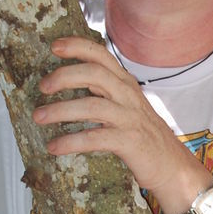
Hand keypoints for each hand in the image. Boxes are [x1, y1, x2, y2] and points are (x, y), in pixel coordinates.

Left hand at [32, 36, 181, 193]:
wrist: (173, 167)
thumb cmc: (146, 138)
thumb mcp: (127, 107)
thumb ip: (106, 92)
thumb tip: (72, 80)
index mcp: (126, 84)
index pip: (102, 56)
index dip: (78, 47)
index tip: (55, 46)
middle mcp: (129, 96)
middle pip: (95, 73)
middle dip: (64, 76)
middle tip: (42, 87)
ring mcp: (130, 118)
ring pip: (91, 106)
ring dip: (60, 110)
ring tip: (39, 117)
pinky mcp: (129, 142)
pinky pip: (95, 138)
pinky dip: (71, 141)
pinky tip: (54, 147)